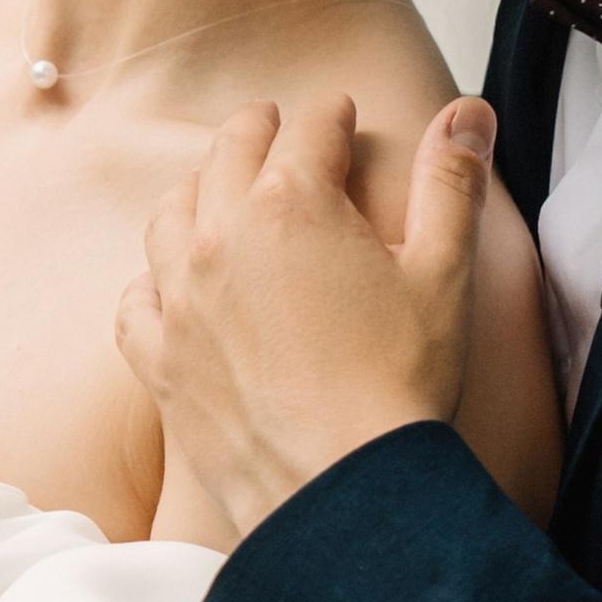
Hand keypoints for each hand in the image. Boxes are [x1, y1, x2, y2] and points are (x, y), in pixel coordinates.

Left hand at [116, 95, 496, 539]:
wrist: (342, 489)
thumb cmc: (398, 388)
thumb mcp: (444, 273)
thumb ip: (451, 182)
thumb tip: (466, 113)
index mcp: (292, 204)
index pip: (309, 129)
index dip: (331, 115)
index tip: (340, 112)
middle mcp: (221, 238)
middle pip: (229, 155)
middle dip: (258, 131)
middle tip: (273, 125)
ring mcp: (180, 300)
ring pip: (171, 215)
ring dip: (198, 191)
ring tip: (216, 189)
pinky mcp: (160, 359)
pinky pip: (136, 300)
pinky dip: (152, 281)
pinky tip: (168, 285)